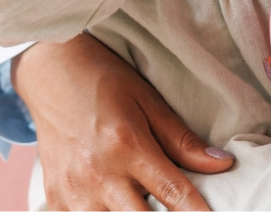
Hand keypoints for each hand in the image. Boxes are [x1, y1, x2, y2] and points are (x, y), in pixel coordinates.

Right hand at [15, 34, 233, 211]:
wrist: (49, 71)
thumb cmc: (103, 82)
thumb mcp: (148, 102)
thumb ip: (182, 140)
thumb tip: (222, 164)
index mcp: (126, 146)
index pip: (172, 193)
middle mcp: (98, 174)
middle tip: (173, 208)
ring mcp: (72, 192)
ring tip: (141, 201)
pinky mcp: (54, 199)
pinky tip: (112, 203)